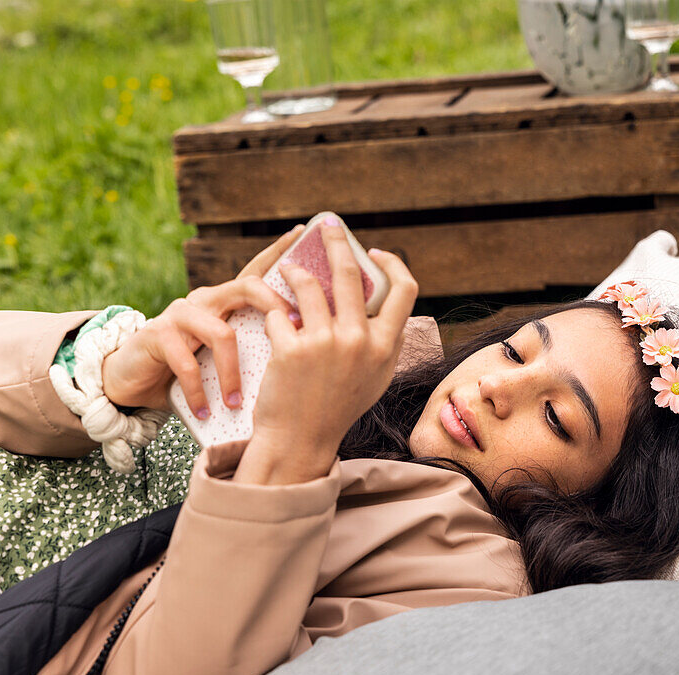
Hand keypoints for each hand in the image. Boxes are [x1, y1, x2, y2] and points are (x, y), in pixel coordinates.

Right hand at [100, 226, 303, 414]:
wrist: (131, 382)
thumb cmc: (187, 372)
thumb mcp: (222, 359)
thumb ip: (249, 350)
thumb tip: (296, 362)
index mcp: (225, 302)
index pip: (256, 272)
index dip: (277, 251)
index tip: (301, 233)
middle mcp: (205, 299)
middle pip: (246, 287)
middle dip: (274, 307)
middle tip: (296, 336)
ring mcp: (181, 313)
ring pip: (221, 333)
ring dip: (232, 373)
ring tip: (236, 404)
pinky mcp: (158, 334)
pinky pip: (187, 362)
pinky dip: (198, 391)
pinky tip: (205, 411)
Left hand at [234, 220, 418, 485]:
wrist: (299, 441)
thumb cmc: (336, 407)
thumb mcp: (374, 375)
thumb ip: (380, 338)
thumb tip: (374, 294)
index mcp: (386, 347)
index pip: (405, 289)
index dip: (392, 264)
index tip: (373, 252)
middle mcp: (360, 341)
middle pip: (351, 272)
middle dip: (335, 241)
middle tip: (326, 228)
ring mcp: (325, 344)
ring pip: (307, 285)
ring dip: (294, 272)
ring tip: (287, 269)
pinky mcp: (291, 349)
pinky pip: (279, 313)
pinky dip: (275, 315)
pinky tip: (272, 322)